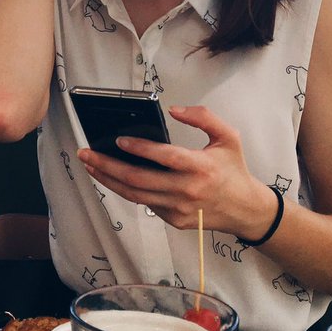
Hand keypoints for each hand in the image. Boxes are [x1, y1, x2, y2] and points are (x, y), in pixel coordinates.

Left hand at [78, 105, 275, 237]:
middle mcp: (187, 190)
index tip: (119, 140)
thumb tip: (174, 110)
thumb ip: (204, 117)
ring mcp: (179, 208)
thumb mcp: (229, 136)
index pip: (165, 157)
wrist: (245, 209)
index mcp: (201, 167)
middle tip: (87, 154)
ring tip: (90, 165)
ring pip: (136, 195)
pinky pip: (145, 203)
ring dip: (109, 180)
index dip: (141, 148)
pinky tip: (111, 177)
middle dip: (108, 166)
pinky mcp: (175, 220)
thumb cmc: (233, 169)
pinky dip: (127, 190)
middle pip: (139, 179)